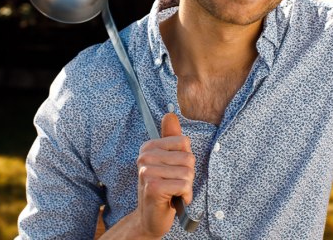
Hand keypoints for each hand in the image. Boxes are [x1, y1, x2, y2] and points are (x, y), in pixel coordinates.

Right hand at [134, 112, 195, 237]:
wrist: (150, 218)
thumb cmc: (163, 189)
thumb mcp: (168, 162)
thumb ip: (171, 139)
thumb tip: (170, 115)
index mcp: (149, 147)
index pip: (184, 142)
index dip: (186, 160)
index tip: (174, 170)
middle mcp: (145, 157)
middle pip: (188, 158)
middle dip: (188, 175)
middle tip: (174, 184)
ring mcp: (147, 172)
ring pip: (188, 173)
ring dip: (186, 187)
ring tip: (174, 193)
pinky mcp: (152, 187)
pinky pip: (183, 185)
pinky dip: (185, 196)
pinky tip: (174, 200)